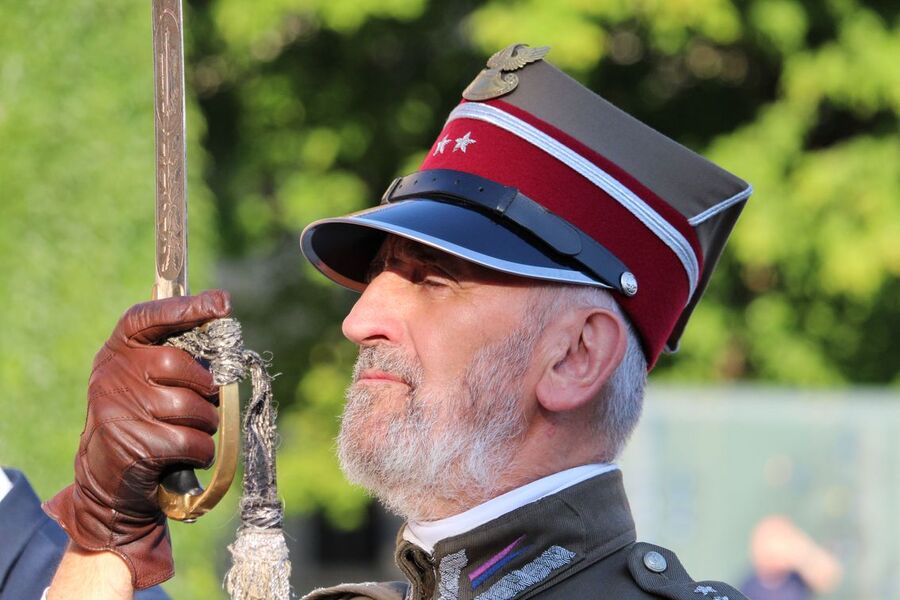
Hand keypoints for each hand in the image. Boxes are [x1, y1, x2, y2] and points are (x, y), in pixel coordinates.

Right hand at [44, 290, 230, 588]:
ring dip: (205, 424)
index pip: (148, 317)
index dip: (186, 308)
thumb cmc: (144, 420)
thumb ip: (176, 354)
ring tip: (190, 431)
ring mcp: (121, 411)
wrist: (110, 482)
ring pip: (192, 406)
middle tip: (204, 402)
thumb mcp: (146, 381)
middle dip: (205, 387)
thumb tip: (224, 323)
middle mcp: (113, 375)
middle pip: (180, 365)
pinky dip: (202, 450)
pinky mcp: (136, 445)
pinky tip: (188, 454)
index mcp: (119, 352)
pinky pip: (192, 440)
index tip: (221, 303)